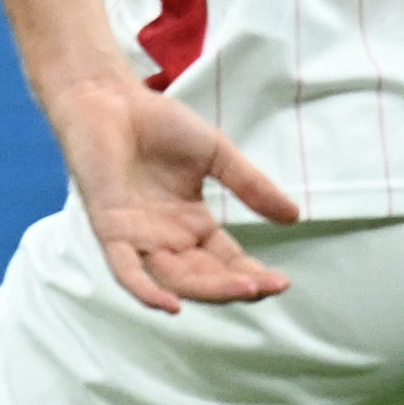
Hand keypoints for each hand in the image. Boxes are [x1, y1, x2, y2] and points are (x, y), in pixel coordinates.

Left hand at [57, 76, 300, 312]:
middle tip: (269, 286)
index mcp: (192, 223)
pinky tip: (172, 305)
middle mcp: (166, 238)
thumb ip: (250, 185)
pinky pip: (127, 270)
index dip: (253, 274)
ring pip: (174, 278)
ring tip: (244, 288)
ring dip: (208, 289)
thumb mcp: (216, 154)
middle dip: (237, 286)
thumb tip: (293, 217)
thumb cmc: (158, 123)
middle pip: (205, 277)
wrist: (110, 99)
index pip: (227, 261)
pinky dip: (146, 290)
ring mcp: (138, 237)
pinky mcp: (110, 230)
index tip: (283, 282)